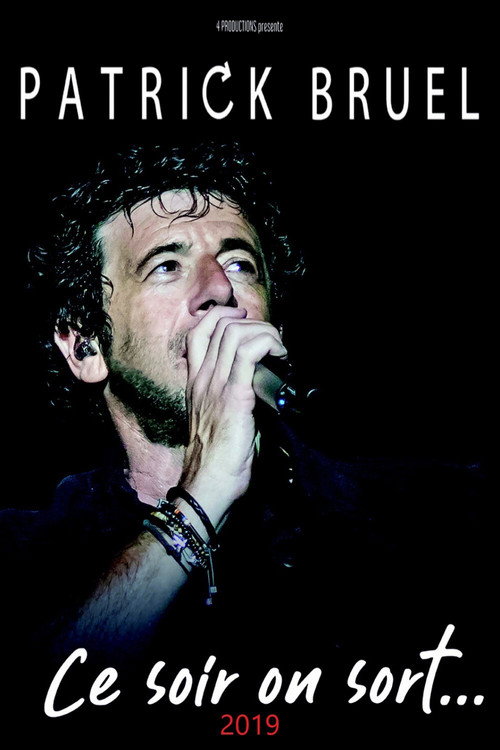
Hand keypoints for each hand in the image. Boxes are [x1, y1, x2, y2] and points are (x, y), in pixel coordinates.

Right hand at [179, 305, 286, 526]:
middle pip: (220, 325)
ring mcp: (215, 385)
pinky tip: (279, 356)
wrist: (207, 484)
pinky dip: (268, 344)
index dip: (222, 316)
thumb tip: (258, 388)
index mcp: (195, 383)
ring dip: (264, 332)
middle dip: (252, 323)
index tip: (245, 320)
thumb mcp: (216, 421)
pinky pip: (249, 351)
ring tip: (278, 349)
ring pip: (235, 332)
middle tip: (272, 340)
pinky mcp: (234, 395)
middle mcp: (202, 379)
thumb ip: (230, 398)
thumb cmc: (216, 461)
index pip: (199, 332)